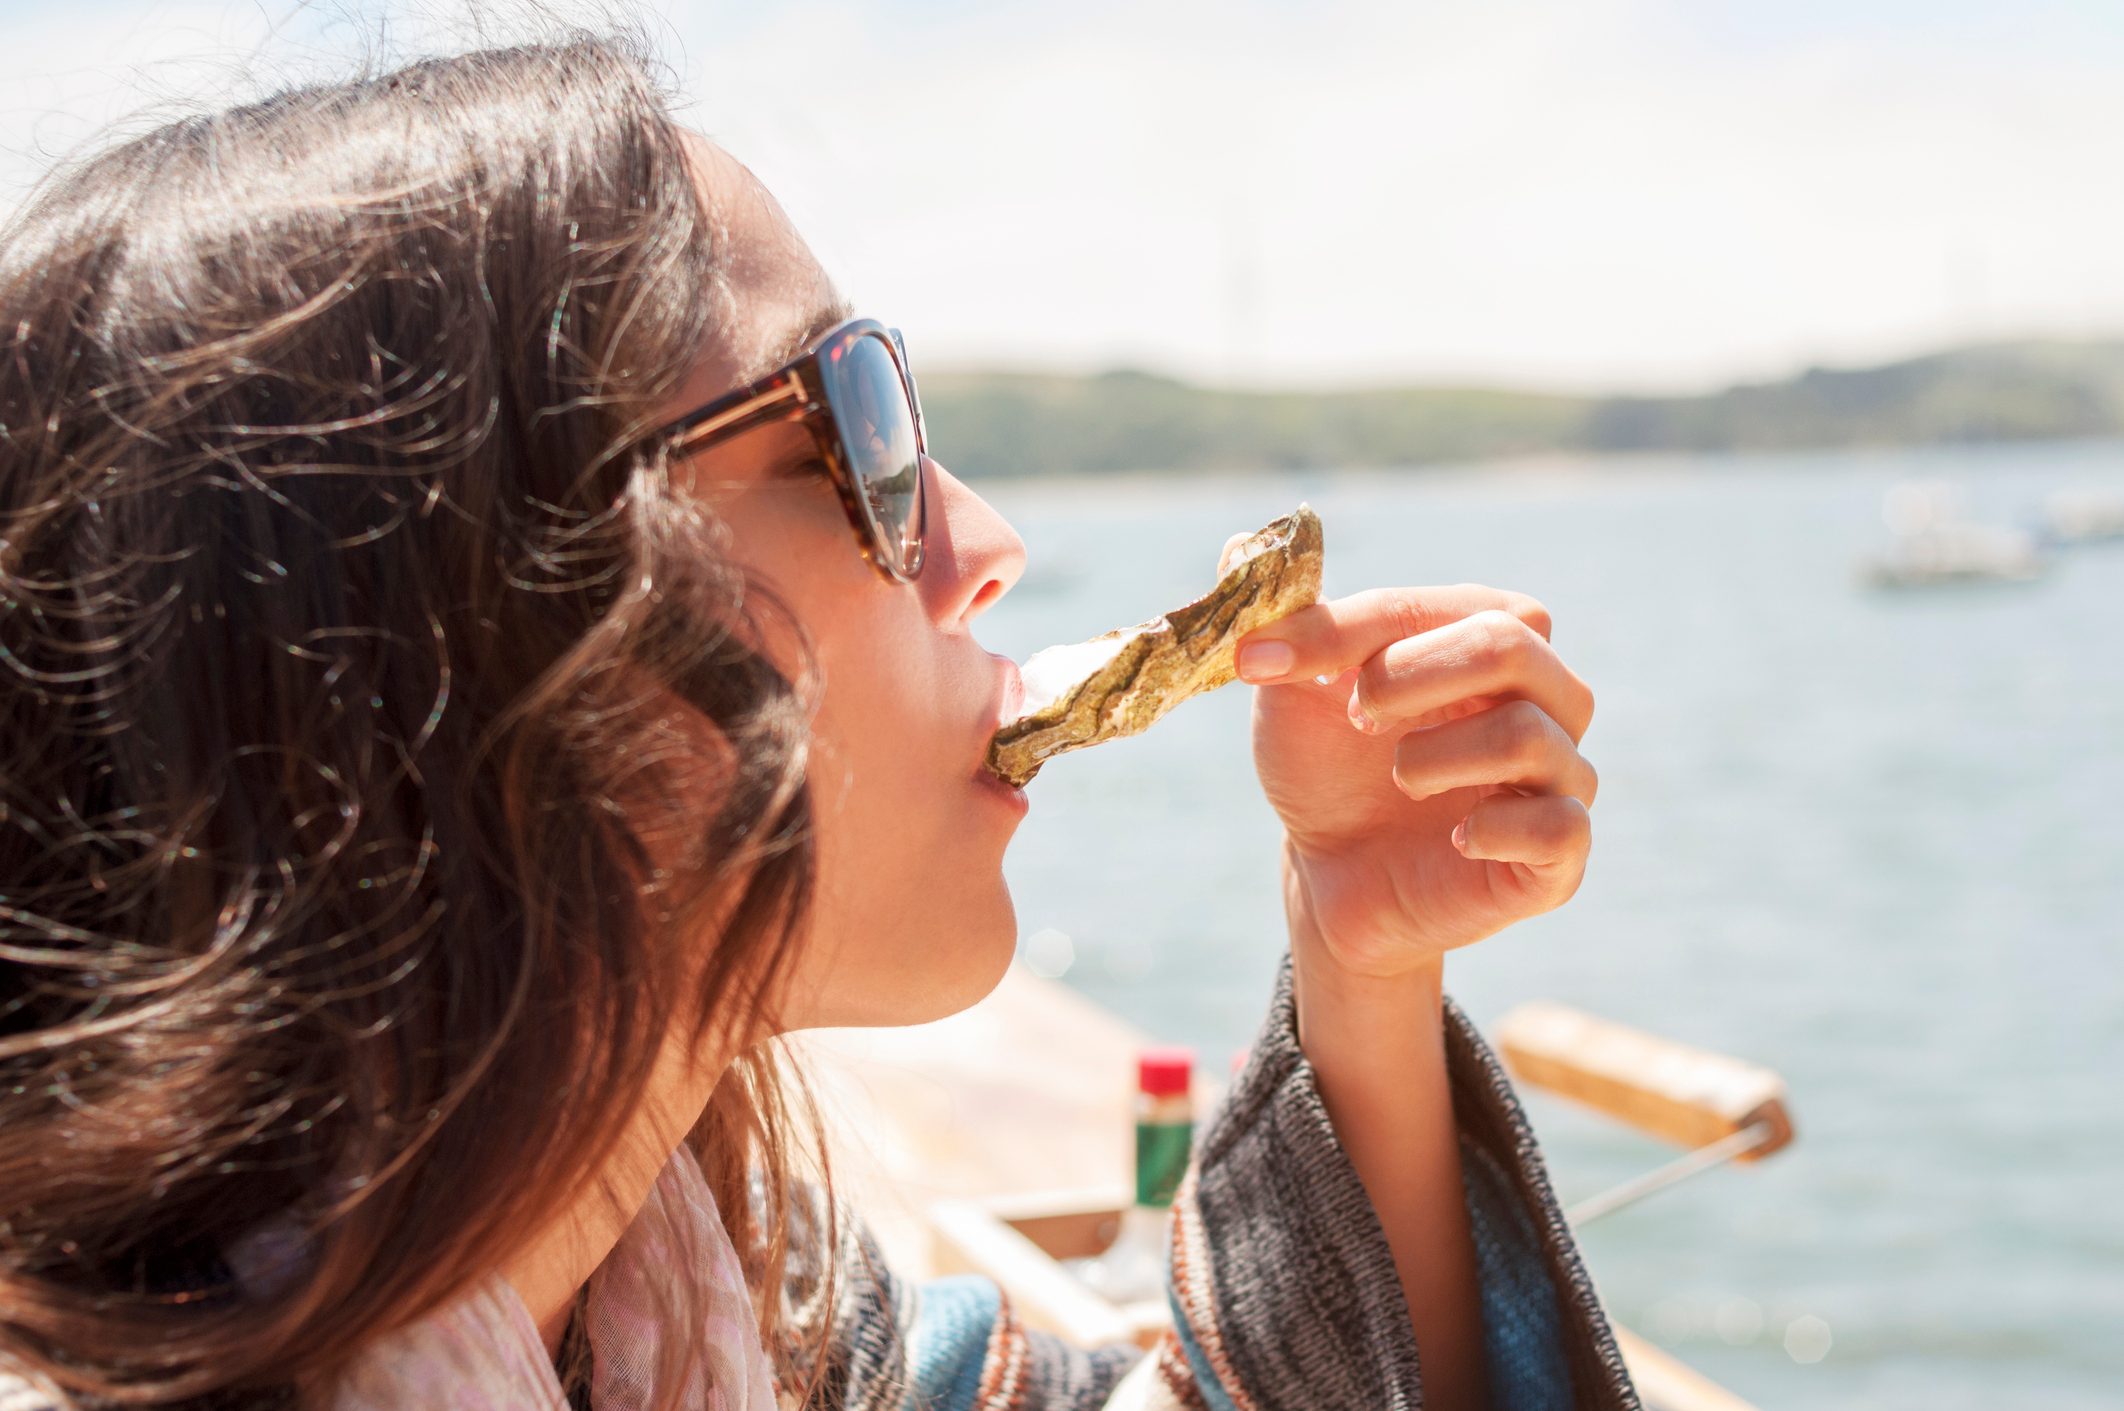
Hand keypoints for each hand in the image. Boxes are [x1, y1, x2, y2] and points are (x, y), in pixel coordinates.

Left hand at [1230, 568, 1596, 979]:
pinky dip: (1494, 828)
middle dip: (1410, 676)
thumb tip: (1238, 545)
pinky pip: (1560, 825)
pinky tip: (1453, 837)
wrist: (1331, 874)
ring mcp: (1561, 776)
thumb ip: (1279, 617)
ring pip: (1527, 735)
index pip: (1451, 606)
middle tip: (1358, 716)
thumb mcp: (1291, 690)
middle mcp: (1547, 698)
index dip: (1352, 629)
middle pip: (1510, 646)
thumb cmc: (1327, 766)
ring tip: (1399, 777)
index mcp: (1495, 638)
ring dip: (1433, 757)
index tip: (1261, 662)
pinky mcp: (1560, 858)